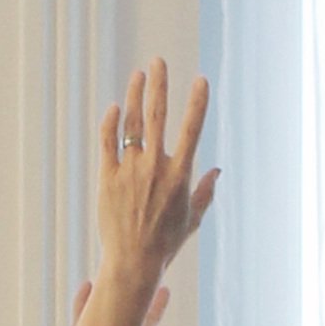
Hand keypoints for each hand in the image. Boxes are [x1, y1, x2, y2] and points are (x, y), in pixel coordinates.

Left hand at [98, 59, 217, 284]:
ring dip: (135, 95)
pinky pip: (108, 142)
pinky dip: (111, 122)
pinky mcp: (107, 178)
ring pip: (132, 123)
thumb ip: (205, 191)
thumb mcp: (192, 219)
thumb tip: (217, 171)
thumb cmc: (165, 244)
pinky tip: (115, 107)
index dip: (197, 102)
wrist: (132, 263)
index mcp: (180, 175)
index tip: (201, 79)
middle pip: (157, 116)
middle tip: (158, 62)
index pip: (192, 130)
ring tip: (138, 75)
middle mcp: (155, 167)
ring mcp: (130, 171)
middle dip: (159, 85)